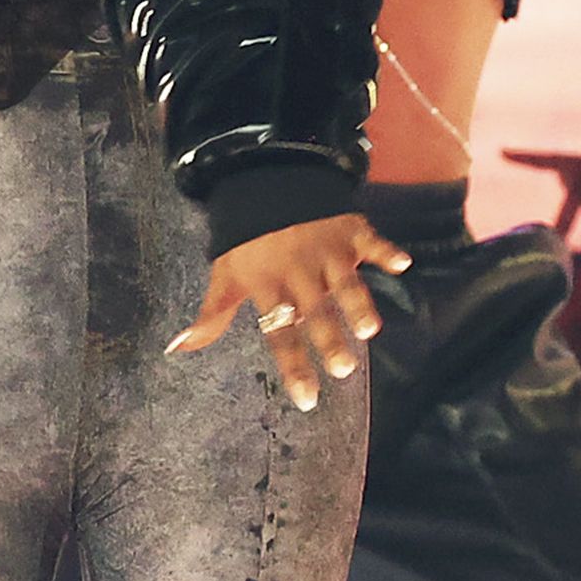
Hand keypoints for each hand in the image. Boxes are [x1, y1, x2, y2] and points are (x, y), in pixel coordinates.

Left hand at [174, 212, 409, 412]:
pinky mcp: (348, 228)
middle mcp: (297, 270)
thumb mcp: (225, 275)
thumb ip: (211, 316)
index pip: (278, 332)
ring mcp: (325, 249)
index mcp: (267, 285)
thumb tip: (179, 348)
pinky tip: (402, 264)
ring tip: (369, 330)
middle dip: (328, 340)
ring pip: (343, 281)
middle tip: (344, 369)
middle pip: (314, 311)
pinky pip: (370, 241)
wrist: (264, 180)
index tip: (308, 399)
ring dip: (357, 304)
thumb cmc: (245, 240)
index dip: (293, 366)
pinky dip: (386, 251)